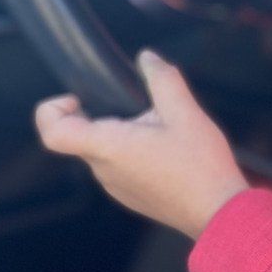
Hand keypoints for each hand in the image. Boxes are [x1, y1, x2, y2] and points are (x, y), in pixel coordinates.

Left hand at [34, 50, 249, 239]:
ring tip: (162, 132)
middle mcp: (104, 170)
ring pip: (104, 151)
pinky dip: (133, 153)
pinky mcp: (129, 196)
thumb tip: (148, 58)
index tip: (77, 99)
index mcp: (109, 146)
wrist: (219, 213)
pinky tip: (167, 152)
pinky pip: (118, 167)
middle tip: (142, 110)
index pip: (54, 133)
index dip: (52, 110)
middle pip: (83, 136)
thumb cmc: (201, 167)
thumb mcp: (185, 113)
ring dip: (124, 135)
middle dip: (107, 115)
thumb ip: (163, 80)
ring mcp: (115, 187)